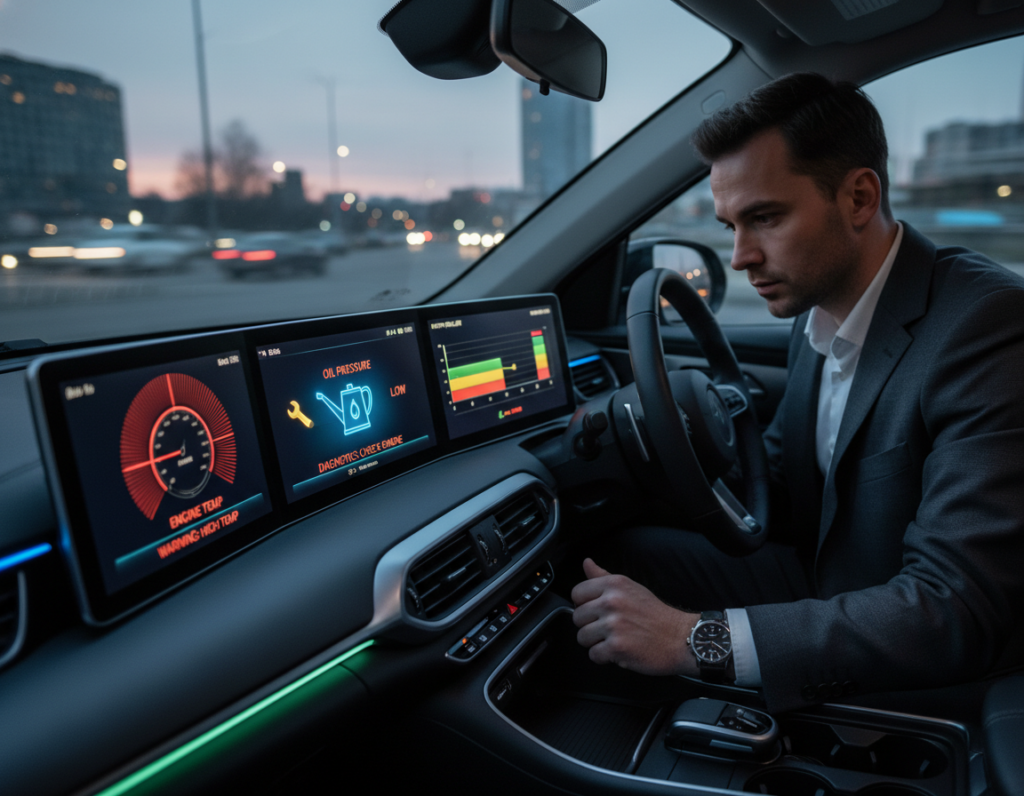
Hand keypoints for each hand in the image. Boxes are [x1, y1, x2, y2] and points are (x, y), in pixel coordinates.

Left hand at [571, 558, 699, 676]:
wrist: (681, 637)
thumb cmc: (656, 615)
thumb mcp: (631, 587)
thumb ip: (604, 577)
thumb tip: (586, 563)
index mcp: (614, 584)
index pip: (576, 593)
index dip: (584, 605)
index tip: (596, 612)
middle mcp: (612, 602)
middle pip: (577, 617)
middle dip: (589, 625)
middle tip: (608, 629)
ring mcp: (613, 625)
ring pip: (582, 637)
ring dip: (595, 643)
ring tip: (614, 640)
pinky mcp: (617, 647)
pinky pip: (593, 655)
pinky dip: (604, 658)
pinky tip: (619, 651)